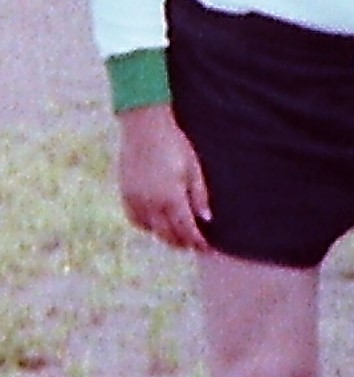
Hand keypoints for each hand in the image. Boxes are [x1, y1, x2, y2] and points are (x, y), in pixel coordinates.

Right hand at [114, 104, 211, 251]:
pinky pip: (135, 219)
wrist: (144, 128)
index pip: (186, 229)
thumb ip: (199, 196)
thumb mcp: (194, 169)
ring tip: (177, 238)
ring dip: (165, 236)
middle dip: (182, 242)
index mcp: (172, 197)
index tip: (206, 248)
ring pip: (151, 229)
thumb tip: (205, 219)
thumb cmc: (175, 146)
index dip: (197, 241)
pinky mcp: (125, 193)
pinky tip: (156, 225)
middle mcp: (151, 203)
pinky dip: (147, 226)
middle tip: (193, 246)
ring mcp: (135, 199)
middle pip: (168, 234)